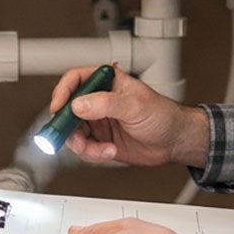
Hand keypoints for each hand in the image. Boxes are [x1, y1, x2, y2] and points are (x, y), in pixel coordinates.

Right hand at [48, 64, 208, 168]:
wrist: (175, 142)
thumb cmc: (163, 115)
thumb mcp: (135, 105)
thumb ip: (106, 104)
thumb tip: (79, 105)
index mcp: (107, 82)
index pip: (75, 79)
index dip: (63, 92)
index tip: (59, 107)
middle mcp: (99, 101)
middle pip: (68, 109)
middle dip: (67, 126)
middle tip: (69, 136)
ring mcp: (99, 121)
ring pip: (73, 132)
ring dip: (81, 144)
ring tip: (98, 148)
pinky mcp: (101, 140)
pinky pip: (84, 148)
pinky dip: (92, 153)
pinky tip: (109, 151)